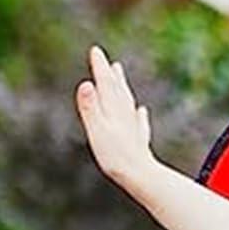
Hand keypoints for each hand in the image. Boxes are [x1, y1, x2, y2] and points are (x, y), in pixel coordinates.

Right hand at [75, 44, 156, 192]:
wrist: (141, 178)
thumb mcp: (97, 131)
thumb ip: (90, 108)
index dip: (100, 68)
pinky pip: (139, 122)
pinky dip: (138, 113)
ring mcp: (134, 128)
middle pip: (118, 91)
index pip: (106, 84)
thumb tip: (86, 84)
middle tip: (108, 60)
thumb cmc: (116, 157)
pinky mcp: (140, 142)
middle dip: (111, 75)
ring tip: (120, 76)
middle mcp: (126, 117)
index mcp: (114, 112)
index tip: (96, 51)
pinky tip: (141, 111)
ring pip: (128, 102)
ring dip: (123, 88)